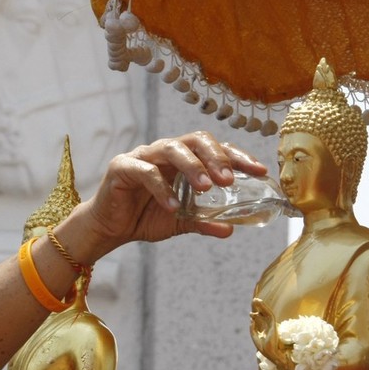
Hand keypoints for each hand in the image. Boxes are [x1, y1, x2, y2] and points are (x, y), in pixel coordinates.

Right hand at [76, 133, 267, 256]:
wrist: (108, 228)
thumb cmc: (143, 217)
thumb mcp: (180, 221)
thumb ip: (203, 220)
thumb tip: (230, 229)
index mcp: (182, 159)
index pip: (215, 149)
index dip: (238, 157)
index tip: (259, 171)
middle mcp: (164, 151)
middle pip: (196, 140)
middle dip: (216, 157)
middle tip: (229, 179)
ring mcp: (142, 155)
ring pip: (172, 148)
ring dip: (192, 166)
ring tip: (205, 188)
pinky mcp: (122, 167)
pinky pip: (146, 172)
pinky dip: (162, 188)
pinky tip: (172, 206)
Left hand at [250, 297, 281, 362]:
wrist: (271, 354)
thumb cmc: (264, 348)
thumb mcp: (256, 337)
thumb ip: (253, 329)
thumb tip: (251, 320)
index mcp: (266, 330)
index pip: (261, 320)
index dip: (255, 316)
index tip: (251, 314)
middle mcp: (269, 326)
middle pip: (264, 315)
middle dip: (259, 308)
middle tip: (253, 301)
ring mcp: (272, 325)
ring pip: (267, 313)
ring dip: (262, 306)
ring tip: (255, 300)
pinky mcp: (274, 325)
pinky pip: (270, 314)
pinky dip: (265, 308)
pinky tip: (260, 304)